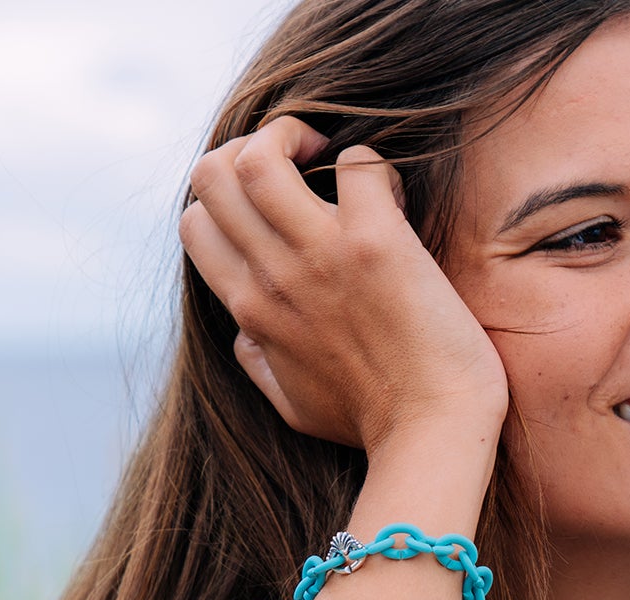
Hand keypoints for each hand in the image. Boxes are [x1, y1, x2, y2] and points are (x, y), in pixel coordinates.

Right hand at [180, 116, 508, 455]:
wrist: (433, 432)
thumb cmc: (372, 422)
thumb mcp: (290, 404)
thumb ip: (256, 363)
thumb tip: (243, 333)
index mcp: (250, 309)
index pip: (195, 222)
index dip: (228, 200)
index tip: (274, 211)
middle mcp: (274, 277)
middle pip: (211, 174)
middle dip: (249, 149)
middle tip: (298, 165)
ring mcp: (322, 256)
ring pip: (258, 155)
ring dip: (292, 136)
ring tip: (328, 156)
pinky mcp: (377, 243)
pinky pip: (357, 163)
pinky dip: (370, 161)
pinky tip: (390, 192)